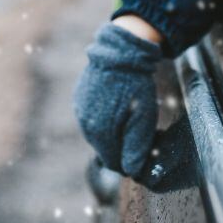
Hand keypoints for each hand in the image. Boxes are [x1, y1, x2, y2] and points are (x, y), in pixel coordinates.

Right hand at [73, 22, 161, 176]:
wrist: (121, 50)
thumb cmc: (136, 85)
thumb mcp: (143, 118)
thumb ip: (136, 148)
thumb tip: (130, 172)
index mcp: (100, 132)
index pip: (112, 162)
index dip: (128, 161)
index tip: (141, 152)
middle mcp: (85, 123)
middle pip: (104, 148)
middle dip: (120, 145)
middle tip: (138, 130)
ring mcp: (79, 109)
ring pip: (97, 133)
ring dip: (111, 130)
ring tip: (128, 114)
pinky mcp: (79, 97)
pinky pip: (91, 116)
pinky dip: (104, 116)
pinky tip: (117, 103)